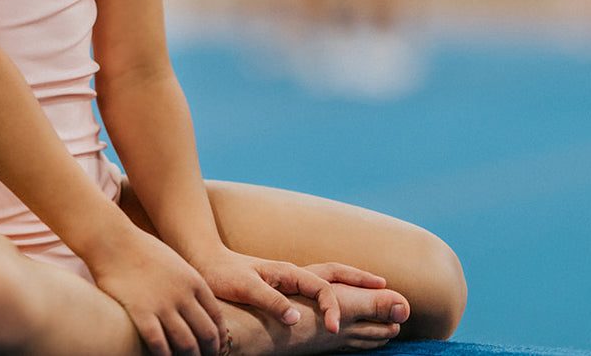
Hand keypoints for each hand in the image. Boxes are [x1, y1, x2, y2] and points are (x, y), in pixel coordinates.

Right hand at [88, 229, 226, 355]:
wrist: (115, 241)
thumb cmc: (142, 251)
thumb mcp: (175, 263)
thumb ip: (187, 284)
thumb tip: (193, 306)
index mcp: (194, 281)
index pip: (216, 316)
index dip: (218, 336)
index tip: (217, 347)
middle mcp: (183, 295)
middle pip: (205, 333)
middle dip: (208, 351)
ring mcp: (163, 305)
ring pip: (186, 343)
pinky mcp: (141, 313)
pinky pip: (159, 344)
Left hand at [192, 250, 387, 333]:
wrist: (204, 260)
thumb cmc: (222, 275)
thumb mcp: (245, 288)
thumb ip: (271, 302)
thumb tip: (297, 318)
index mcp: (288, 272)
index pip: (323, 289)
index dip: (332, 308)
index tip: (335, 329)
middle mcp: (292, 272)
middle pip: (335, 272)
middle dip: (360, 280)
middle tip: (385, 287)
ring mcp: (289, 276)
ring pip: (329, 276)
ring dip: (352, 281)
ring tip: (373, 287)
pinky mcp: (282, 283)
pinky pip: (318, 283)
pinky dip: (336, 287)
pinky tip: (337, 297)